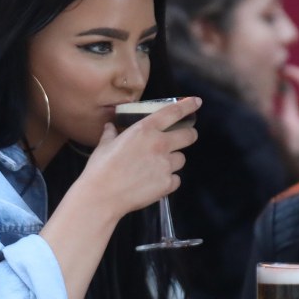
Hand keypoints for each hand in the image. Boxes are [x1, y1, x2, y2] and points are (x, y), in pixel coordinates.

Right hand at [79, 97, 200, 220]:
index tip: (197, 102)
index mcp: (145, 130)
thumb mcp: (104, 145)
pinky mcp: (167, 184)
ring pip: (181, 159)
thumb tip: (110, 127)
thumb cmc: (101, 168)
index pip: (173, 112)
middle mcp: (160, 145)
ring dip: (173, 161)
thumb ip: (111, 133)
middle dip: (189, 135)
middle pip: (188, 136)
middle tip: (184, 138)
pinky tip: (155, 183)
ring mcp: (165, 165)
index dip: (188, 106)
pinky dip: (168, 181)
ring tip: (158, 167)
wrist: (102, 195)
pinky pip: (175, 180)